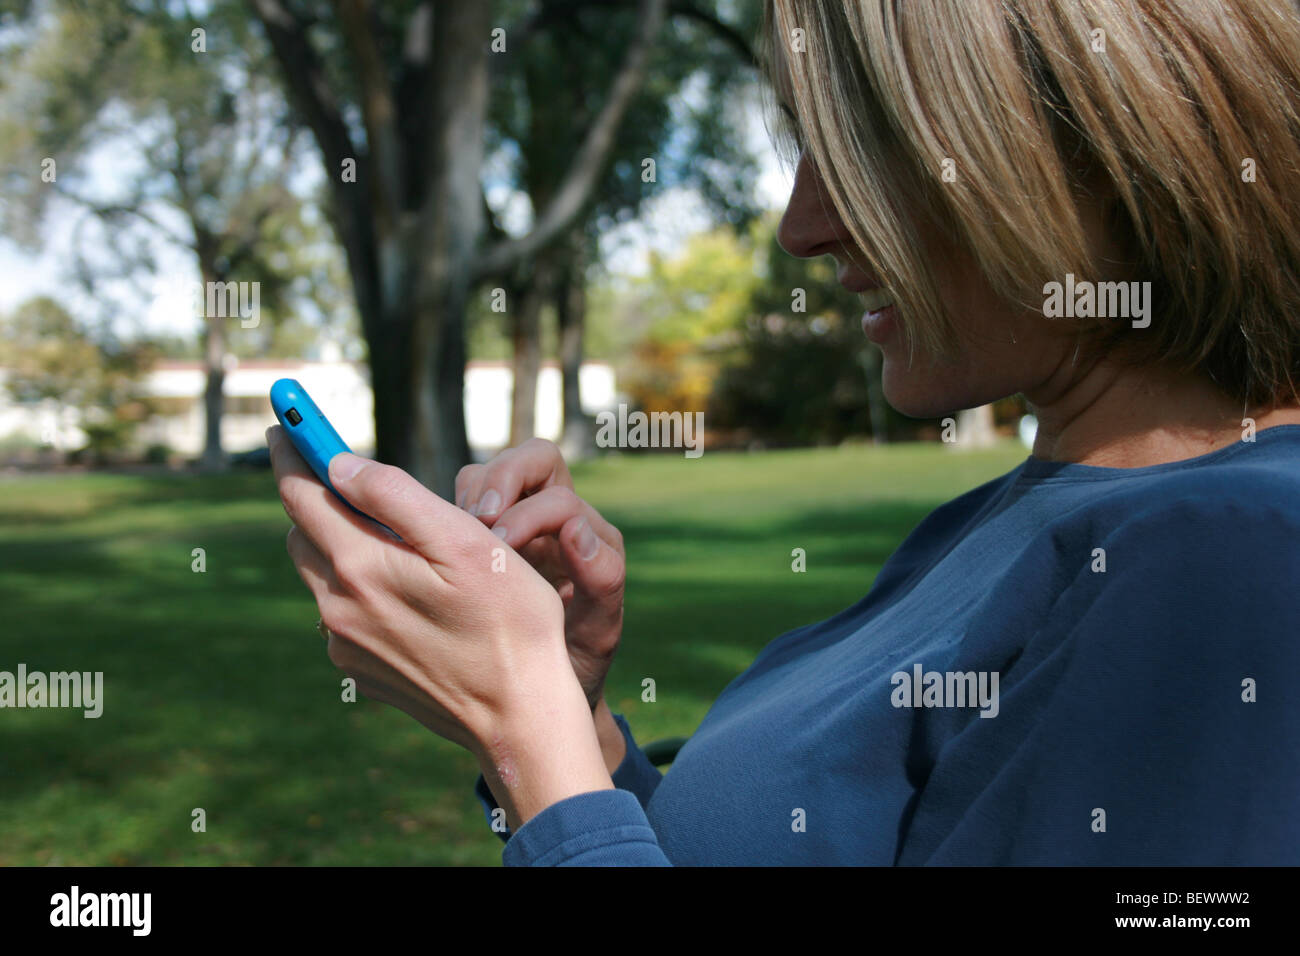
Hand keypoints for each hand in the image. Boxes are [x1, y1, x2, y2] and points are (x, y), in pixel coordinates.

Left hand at [267, 425, 579, 757]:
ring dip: (341, 548)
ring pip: (324, 577)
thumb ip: (396, 496)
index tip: (284, 423)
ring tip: (392, 541)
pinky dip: (361, 591)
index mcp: (360, 566)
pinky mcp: (362, 672)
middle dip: (317, 499)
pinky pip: (344, 617)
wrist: (519, 716)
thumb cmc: (510, 620)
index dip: (292, 451)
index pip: (302, 494)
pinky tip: (409, 596)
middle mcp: (339, 608)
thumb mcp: (466, 541)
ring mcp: (347, 645)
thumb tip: (338, 464)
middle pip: (304, 535)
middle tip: (346, 475)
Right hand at [455, 438, 624, 709]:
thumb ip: (602, 580)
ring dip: (465, 499)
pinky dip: (437, 519)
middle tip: (476, 518)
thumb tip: (578, 530)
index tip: (502, 543)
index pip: (558, 493)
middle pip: (530, 460)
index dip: (530, 510)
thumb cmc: (577, 664)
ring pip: (483, 479)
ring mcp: (510, 527)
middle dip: (499, 478)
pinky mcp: (472, 544)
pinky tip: (425, 552)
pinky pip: (453, 509)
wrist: (542, 699)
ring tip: (449, 537)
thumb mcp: (598, 632)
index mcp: (587, 534)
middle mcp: (552, 520)